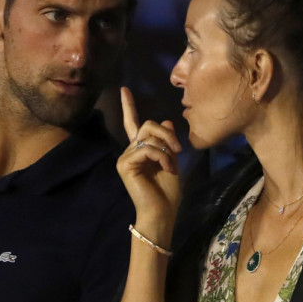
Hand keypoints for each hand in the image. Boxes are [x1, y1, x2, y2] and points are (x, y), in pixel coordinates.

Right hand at [116, 87, 182, 240]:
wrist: (161, 212)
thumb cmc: (167, 191)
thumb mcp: (172, 160)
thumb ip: (168, 142)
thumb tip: (167, 121)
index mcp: (140, 150)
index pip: (133, 123)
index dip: (128, 106)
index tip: (124, 89)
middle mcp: (130, 151)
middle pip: (147, 124)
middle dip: (166, 133)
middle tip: (178, 149)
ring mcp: (125, 157)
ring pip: (148, 136)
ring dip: (166, 149)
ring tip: (172, 166)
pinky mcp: (125, 164)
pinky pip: (147, 149)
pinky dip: (162, 157)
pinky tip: (167, 169)